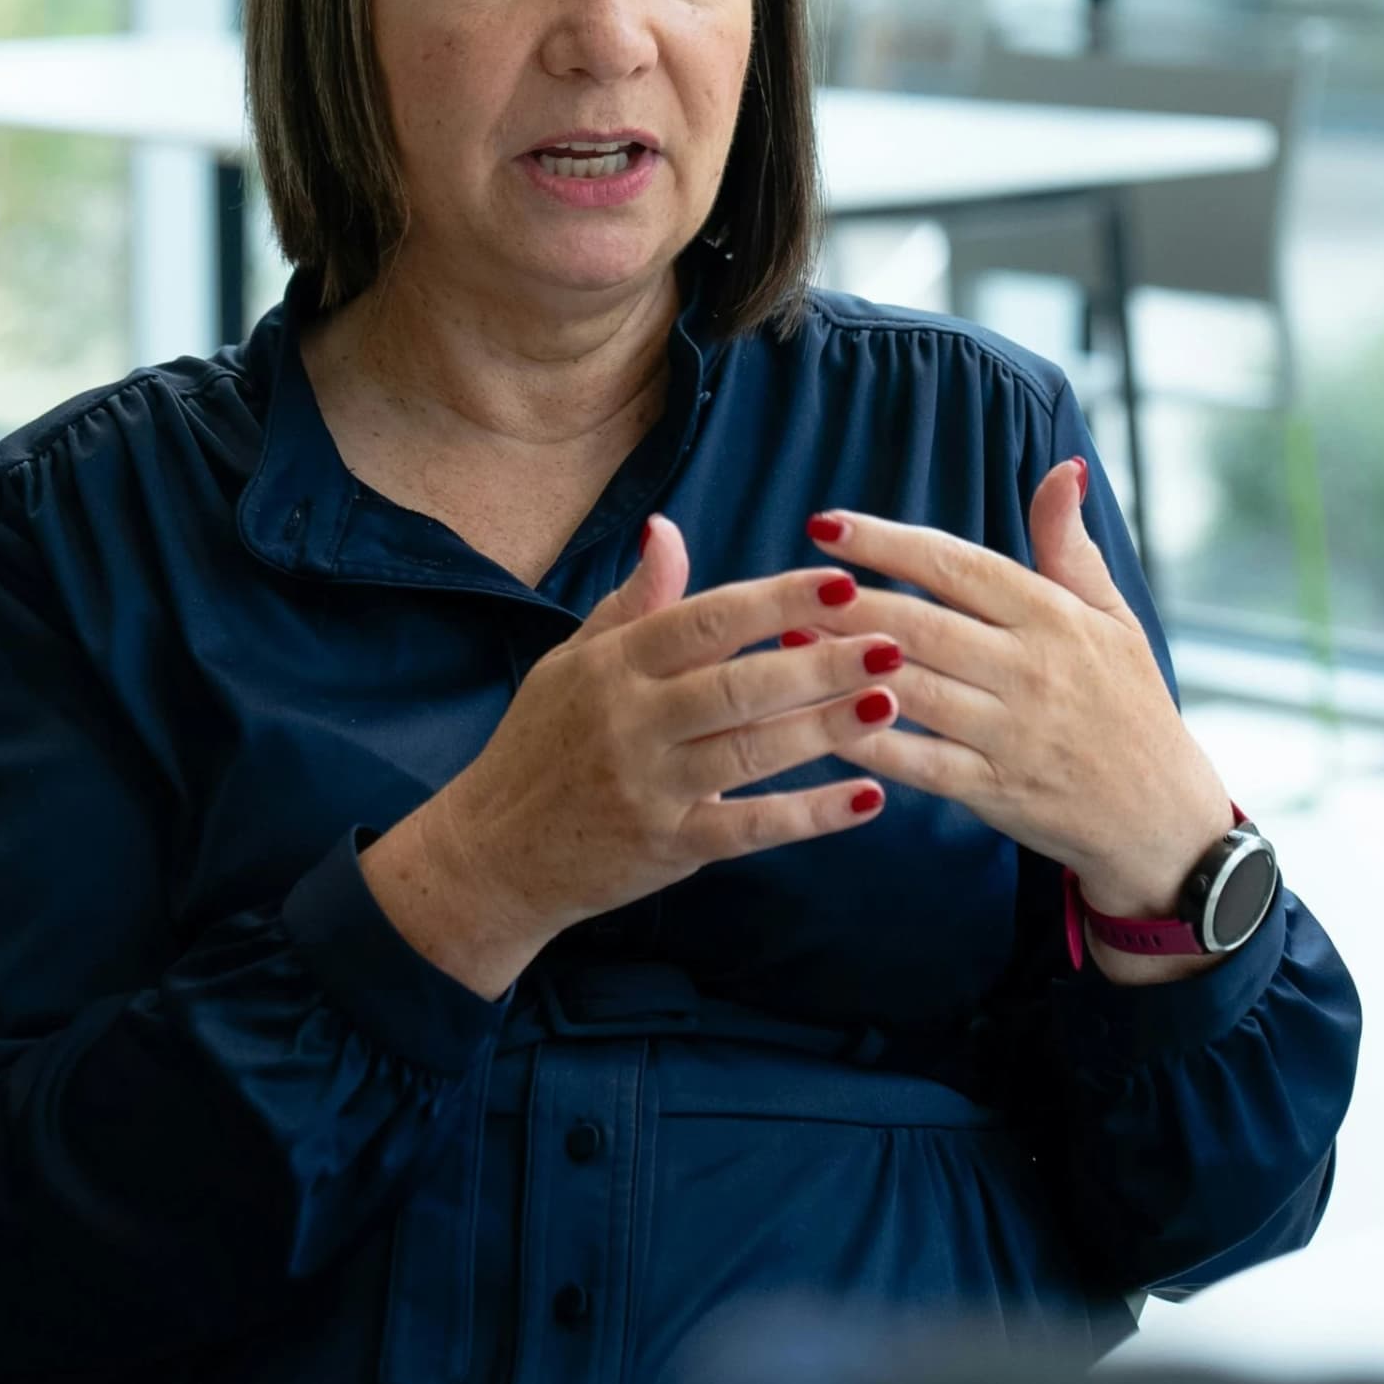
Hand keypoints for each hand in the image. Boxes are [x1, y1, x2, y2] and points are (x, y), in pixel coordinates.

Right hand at [362, 515, 896, 997]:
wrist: (492, 854)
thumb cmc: (542, 746)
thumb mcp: (573, 664)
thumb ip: (633, 603)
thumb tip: (668, 529)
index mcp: (612, 666)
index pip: (703, 620)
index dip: (774, 600)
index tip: (841, 582)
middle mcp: (630, 722)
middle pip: (738, 684)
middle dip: (820, 660)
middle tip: (892, 641)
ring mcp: (650, 788)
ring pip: (751, 751)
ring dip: (826, 726)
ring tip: (890, 701)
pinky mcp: (668, 847)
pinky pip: (750, 827)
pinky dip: (810, 815)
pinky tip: (866, 797)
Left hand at [805, 463, 1240, 982]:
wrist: (1164, 819)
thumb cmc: (1132, 708)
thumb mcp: (1115, 618)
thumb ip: (1070, 547)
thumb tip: (1063, 468)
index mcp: (1054, 618)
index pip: (958, 565)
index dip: (888, 542)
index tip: (828, 523)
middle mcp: (1031, 671)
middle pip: (922, 624)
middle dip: (846, 599)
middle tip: (785, 579)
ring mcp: (1010, 734)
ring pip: (911, 690)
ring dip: (843, 666)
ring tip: (785, 641)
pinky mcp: (995, 792)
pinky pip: (918, 763)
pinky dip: (868, 742)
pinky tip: (819, 720)